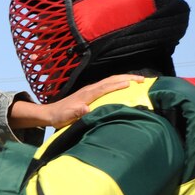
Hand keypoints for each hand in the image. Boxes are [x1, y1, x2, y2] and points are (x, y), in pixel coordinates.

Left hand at [9, 74, 144, 129]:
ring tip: (140, 80)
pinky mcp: (91, 92)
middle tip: (144, 79)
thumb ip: (76, 113)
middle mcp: (90, 89)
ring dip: (125, 78)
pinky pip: (108, 84)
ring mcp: (90, 89)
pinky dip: (119, 82)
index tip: (132, 84)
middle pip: (111, 79)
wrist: (50, 113)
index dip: (118, 85)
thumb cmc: (60, 116)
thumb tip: (86, 109)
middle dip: (128, 77)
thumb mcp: (67, 117)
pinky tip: (126, 85)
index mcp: (86, 94)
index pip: (105, 87)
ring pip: (111, 80)